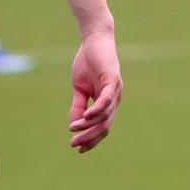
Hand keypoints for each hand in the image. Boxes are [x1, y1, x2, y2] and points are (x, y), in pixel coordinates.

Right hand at [67, 29, 122, 152]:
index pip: (103, 126)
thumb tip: (74, 125)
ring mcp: (115, 90)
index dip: (92, 140)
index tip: (79, 149)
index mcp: (108, 102)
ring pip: (105, 116)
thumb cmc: (88, 63)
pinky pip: (106, 100)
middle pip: (105, 126)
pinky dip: (96, 110)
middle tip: (74, 144)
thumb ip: (78, 106)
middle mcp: (115, 99)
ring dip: (88, 125)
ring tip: (73, 129)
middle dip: (90, 138)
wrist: (94, 40)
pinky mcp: (113, 80)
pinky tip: (85, 118)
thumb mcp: (80, 89)